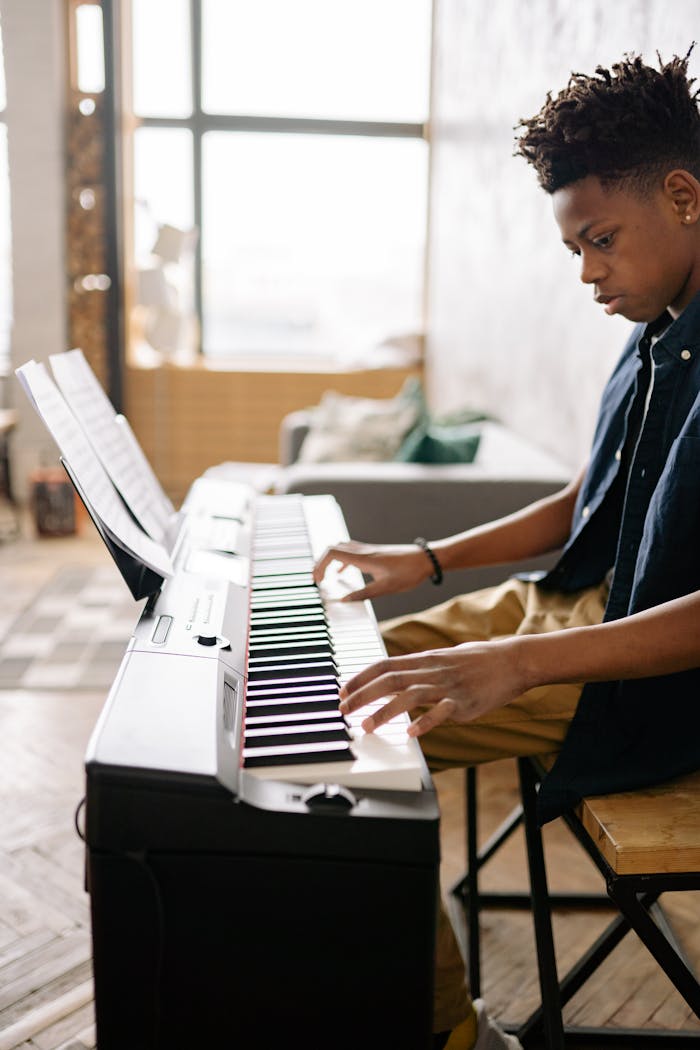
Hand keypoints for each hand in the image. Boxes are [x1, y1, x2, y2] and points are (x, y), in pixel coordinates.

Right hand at [313, 540, 431, 601]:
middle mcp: (363, 551)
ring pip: (341, 548)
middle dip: (320, 563)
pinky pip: (350, 552)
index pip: (332, 553)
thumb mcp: (386, 588)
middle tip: (317, 580)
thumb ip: (363, 594)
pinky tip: (343, 572)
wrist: (427, 559)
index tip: (316, 580)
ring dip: (329, 560)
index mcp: (363, 558)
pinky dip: (341, 560)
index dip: (320, 565)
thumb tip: (343, 600)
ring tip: (325, 576)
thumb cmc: (409, 572)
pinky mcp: (374, 552)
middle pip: (332, 548)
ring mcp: (368, 550)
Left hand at [338, 638, 528, 736]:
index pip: (384, 665)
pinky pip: (442, 712)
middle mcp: (431, 671)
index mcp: (424, 660)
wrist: (512, 661)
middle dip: (362, 695)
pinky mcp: (464, 702)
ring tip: (367, 726)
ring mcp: (448, 686)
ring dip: (385, 711)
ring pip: (410, 695)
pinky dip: (426, 722)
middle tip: (342, 709)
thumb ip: (418, 669)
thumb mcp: (442, 659)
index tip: (342, 691)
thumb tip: (394, 677)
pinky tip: (411, 733)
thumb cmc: (477, 661)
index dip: (360, 678)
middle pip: (390, 679)